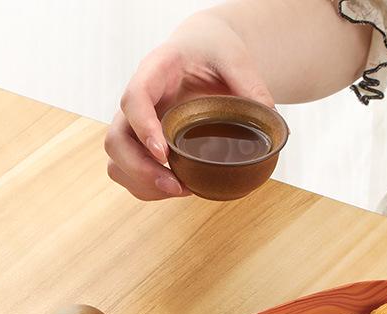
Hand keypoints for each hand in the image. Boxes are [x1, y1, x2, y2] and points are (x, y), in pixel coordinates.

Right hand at [104, 12, 273, 200]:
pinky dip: (148, 189)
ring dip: (143, 184)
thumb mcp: (235, 57)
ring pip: (117, 162)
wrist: (203, 52)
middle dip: (140, 170)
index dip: (144, 129)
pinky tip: (177, 188)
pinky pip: (129, 174)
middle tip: (175, 186)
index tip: (164, 153)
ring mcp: (134, 125)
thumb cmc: (214, 51)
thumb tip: (270, 119)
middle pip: (116, 140)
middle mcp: (137, 101)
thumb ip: (250, 84)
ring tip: (180, 190)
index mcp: (155, 71)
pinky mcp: (140, 144)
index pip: (134, 100)